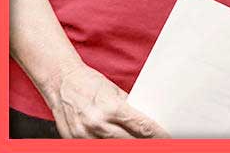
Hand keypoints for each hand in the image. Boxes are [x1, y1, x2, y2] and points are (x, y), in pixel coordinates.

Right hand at [45, 62, 169, 137]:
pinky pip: (95, 147)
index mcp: (112, 108)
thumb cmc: (89, 83)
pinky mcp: (73, 142)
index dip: (157, 134)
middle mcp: (98, 125)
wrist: (61, 82)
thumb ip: (128, 107)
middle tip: (157, 141)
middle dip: (144, 143)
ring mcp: (84, 137)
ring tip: (137, 141)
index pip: (141, 126)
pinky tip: (117, 140)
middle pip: (130, 142)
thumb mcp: (115, 91)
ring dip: (127, 144)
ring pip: (113, 148)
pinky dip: (107, 146)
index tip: (167, 137)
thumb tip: (145, 121)